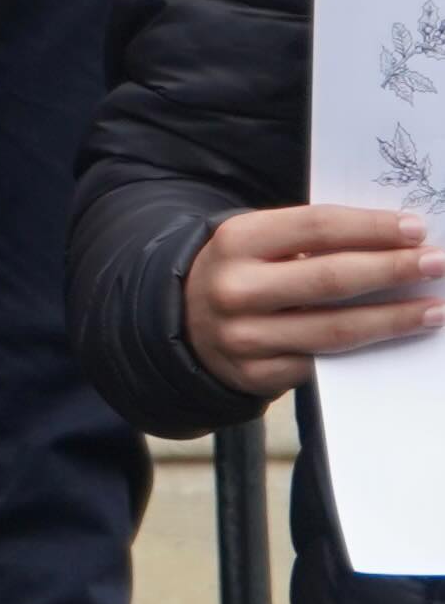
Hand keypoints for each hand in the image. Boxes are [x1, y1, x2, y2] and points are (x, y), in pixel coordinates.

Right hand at [182, 204, 444, 396]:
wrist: (184, 323)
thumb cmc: (242, 271)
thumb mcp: (258, 242)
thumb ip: (310, 240)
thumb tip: (393, 240)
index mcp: (238, 240)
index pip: (317, 227)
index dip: (371, 228)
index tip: (416, 229)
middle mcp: (237, 288)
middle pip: (331, 279)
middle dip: (393, 270)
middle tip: (437, 263)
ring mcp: (245, 338)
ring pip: (335, 329)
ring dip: (394, 318)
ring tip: (434, 309)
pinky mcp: (257, 376)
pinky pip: (323, 363)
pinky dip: (366, 350)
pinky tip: (395, 337)